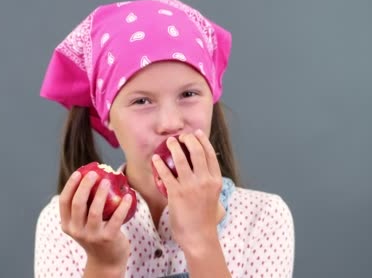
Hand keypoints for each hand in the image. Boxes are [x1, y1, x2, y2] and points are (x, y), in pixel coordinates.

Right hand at [58, 170, 132, 270]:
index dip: (70, 185)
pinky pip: (116, 218)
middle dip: (85, 186)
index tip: (79, 173)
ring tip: (106, 181)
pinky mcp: (108, 238)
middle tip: (93, 174)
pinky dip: (122, 206)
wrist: (106, 260)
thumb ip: (82, 207)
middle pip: (78, 204)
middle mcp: (77, 231)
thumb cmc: (95, 234)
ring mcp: (92, 236)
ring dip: (101, 194)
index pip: (65, 202)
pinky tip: (127, 196)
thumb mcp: (82, 224)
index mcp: (67, 225)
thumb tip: (90, 176)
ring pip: (95, 211)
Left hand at [151, 129, 224, 249]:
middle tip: (181, 137)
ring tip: (168, 142)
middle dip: (188, 140)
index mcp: (216, 181)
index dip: (202, 140)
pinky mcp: (176, 194)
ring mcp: (191, 187)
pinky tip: (155, 159)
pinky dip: (160, 164)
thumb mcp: (212, 196)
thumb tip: (199, 168)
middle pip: (197, 151)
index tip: (196, 133)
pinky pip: (166, 174)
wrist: (199, 237)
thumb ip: (207, 182)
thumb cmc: (204, 218)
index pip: (210, 154)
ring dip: (173, 147)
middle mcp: (205, 181)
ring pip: (181, 159)